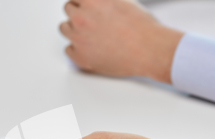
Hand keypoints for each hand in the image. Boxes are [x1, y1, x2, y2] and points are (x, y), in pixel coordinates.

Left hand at [60, 0, 183, 82]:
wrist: (149, 50)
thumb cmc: (142, 27)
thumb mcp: (124, 1)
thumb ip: (104, 1)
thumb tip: (99, 3)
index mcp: (91, 0)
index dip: (82, 1)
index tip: (86, 6)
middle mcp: (81, 17)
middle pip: (68, 9)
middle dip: (79, 13)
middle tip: (92, 21)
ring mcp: (79, 38)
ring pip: (64, 29)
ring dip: (74, 29)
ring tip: (90, 35)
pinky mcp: (81, 57)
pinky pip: (68, 50)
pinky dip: (77, 49)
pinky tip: (89, 48)